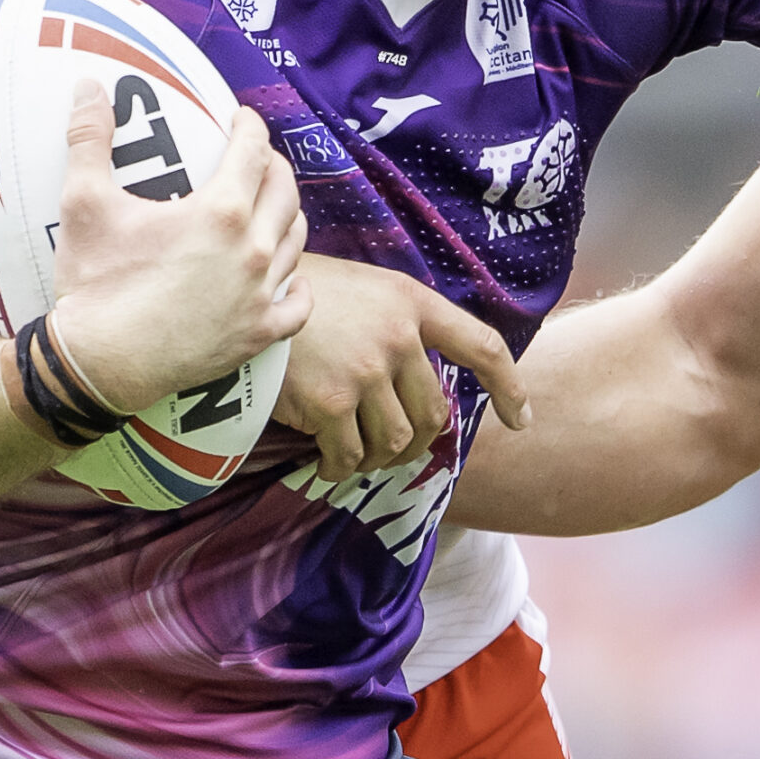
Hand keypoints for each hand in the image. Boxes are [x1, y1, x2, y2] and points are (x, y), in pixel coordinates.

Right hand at [47, 81, 311, 414]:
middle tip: (254, 158)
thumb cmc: (94, 283)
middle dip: (272, 165)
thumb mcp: (83, 204)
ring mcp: (261, 294)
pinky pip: (298, 304)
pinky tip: (287, 277)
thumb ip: (88, 140)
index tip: (241, 119)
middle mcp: (253, 248)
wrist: (100, 364)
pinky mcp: (259, 334)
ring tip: (269, 207)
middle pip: (284, 189)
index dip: (249, 126)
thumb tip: (86, 87)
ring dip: (285, 216)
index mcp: (221, 210)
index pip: (254, 149)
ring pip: (295, 240)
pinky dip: (297, 285)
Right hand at [277, 255, 532, 480]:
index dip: (508, 387)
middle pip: (433, 413)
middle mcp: (398, 336)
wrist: (239, 294)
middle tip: (384, 447)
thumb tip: (417, 385)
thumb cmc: (298, 294)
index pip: (482, 345)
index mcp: (412, 301)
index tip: (520, 420)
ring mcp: (366, 371)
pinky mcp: (331, 402)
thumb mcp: (362, 289)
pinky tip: (324, 463)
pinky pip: (350, 457)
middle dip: (414, 440)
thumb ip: (396, 325)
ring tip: (350, 453)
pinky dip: (340, 469)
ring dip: (374, 459)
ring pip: (394, 443)